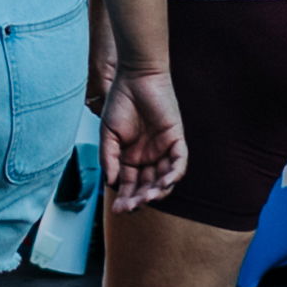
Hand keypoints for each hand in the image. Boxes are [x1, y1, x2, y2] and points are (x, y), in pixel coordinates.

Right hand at [97, 68, 188, 213]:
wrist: (136, 76)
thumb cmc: (120, 102)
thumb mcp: (108, 134)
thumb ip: (108, 158)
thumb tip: (110, 183)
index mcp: (130, 158)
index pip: (129, 185)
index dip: (124, 198)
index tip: (117, 209)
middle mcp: (147, 157)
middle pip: (146, 187)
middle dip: (138, 199)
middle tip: (130, 207)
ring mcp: (163, 150)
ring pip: (164, 179)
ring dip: (156, 192)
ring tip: (146, 198)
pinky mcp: (176, 139)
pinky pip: (179, 163)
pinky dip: (173, 175)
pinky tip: (163, 184)